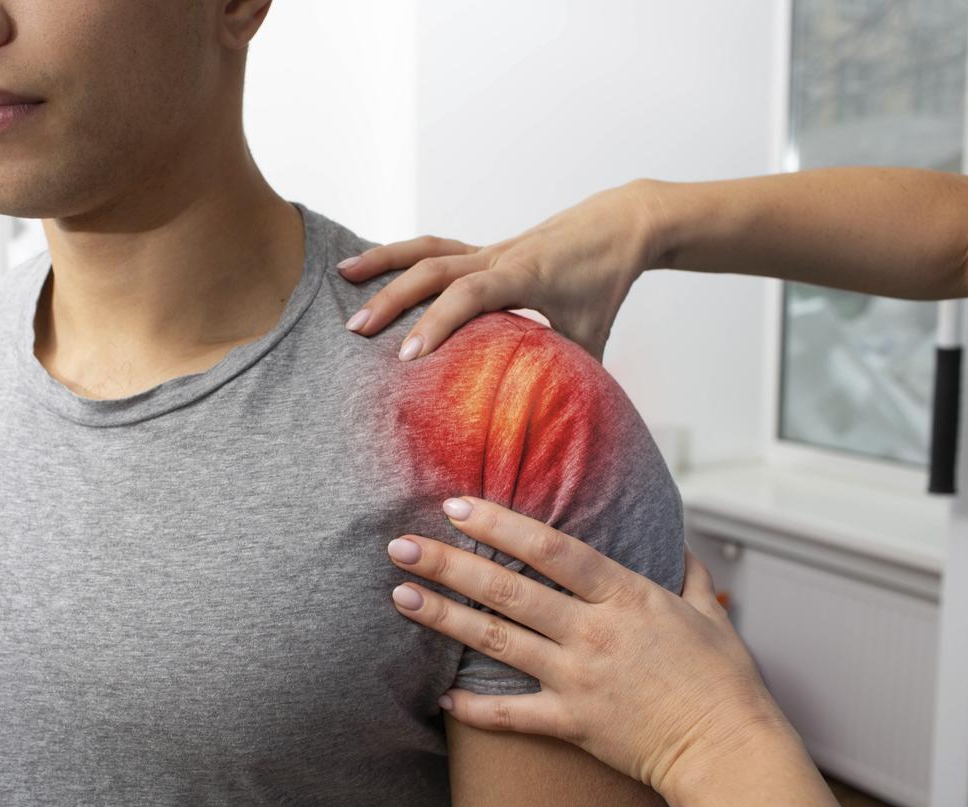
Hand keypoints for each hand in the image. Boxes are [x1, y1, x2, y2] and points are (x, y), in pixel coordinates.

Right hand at [338, 180, 667, 360]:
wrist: (623, 223)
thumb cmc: (607, 280)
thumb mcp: (592, 333)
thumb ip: (567, 373)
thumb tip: (550, 422)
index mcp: (524, 276)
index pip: (470, 294)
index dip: (437, 322)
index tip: (407, 355)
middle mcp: (499, 257)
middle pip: (434, 267)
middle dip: (391, 298)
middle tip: (354, 330)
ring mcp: (488, 248)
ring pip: (427, 248)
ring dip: (383, 261)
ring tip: (343, 274)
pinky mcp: (485, 248)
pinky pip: (435, 247)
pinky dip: (401, 254)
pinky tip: (373, 266)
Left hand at [385, 495, 792, 796]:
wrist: (731, 752)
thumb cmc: (725, 684)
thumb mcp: (711, 615)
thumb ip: (688, 577)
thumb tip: (681, 547)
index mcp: (626, 596)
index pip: (550, 549)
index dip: (499, 524)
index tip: (457, 507)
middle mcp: (594, 632)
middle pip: (507, 590)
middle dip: (449, 564)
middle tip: (403, 546)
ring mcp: (578, 678)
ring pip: (496, 641)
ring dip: (443, 618)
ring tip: (401, 596)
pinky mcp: (572, 722)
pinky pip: (510, 715)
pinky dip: (473, 708)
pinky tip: (440, 695)